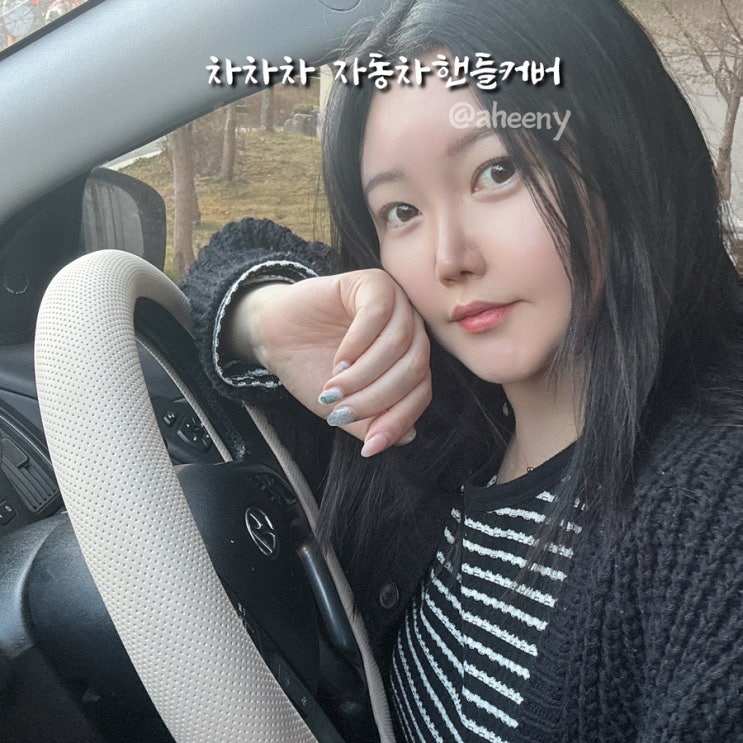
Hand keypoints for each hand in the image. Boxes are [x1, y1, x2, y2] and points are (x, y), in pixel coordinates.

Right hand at [226, 269, 431, 455]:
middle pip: (413, 368)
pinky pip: (377, 314)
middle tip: (340, 414)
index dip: (397, 420)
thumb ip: (373, 420)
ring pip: (398, 344)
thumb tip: (407, 436)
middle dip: (376, 399)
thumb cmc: (313, 368)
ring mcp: (396, 303)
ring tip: (334, 391)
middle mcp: (411, 329)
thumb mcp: (345, 405)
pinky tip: (338, 363)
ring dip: (364, 376)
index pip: (420, 392)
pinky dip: (358, 345)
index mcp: (411, 357)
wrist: (275, 336)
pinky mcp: (372, 283)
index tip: (369, 446)